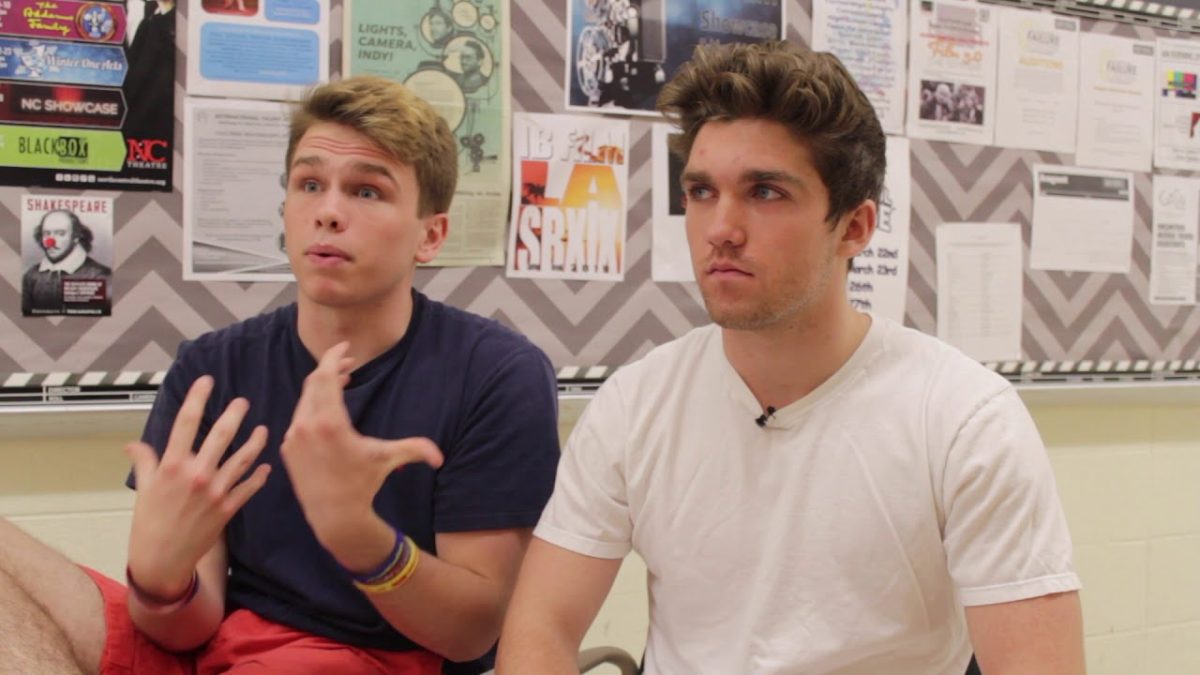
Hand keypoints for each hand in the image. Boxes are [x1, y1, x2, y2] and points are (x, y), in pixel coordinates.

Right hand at [126, 376, 269, 597]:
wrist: (161, 559)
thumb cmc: (149, 521)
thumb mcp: (144, 488)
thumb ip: (144, 461)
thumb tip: (132, 445)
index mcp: (172, 465)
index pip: (186, 422)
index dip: (198, 398)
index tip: (208, 381)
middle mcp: (196, 473)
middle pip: (221, 435)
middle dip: (234, 414)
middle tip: (243, 401)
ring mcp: (215, 491)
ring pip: (242, 458)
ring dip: (255, 442)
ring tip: (263, 429)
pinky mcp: (228, 508)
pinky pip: (249, 486)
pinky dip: (259, 475)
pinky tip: (266, 465)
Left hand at [281, 342, 442, 564]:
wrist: (335, 515)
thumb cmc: (363, 484)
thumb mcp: (389, 460)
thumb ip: (415, 449)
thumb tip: (439, 457)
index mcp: (330, 422)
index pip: (325, 376)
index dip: (333, 356)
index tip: (345, 347)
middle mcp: (306, 425)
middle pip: (314, 383)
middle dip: (330, 368)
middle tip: (348, 363)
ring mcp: (294, 436)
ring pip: (305, 399)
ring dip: (321, 387)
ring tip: (340, 382)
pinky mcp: (288, 448)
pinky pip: (299, 417)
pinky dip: (312, 406)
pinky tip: (326, 409)